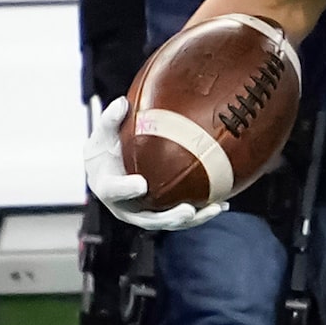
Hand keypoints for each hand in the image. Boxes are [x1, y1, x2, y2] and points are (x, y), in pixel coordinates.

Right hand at [83, 95, 227, 230]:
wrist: (107, 168)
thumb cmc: (104, 151)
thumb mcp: (103, 135)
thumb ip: (110, 120)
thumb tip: (122, 103)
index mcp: (107, 187)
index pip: (114, 190)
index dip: (126, 189)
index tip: (141, 184)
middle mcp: (125, 207)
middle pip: (147, 218)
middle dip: (169, 217)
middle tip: (187, 210)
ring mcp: (144, 213)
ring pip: (168, 222)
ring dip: (193, 218)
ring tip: (215, 209)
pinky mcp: (160, 213)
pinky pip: (181, 216)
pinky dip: (201, 212)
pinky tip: (222, 204)